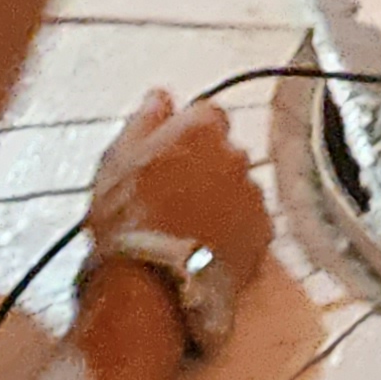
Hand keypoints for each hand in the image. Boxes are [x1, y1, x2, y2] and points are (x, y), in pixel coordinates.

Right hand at [82, 93, 270, 319]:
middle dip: (206, 167)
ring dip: (221, 200)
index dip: (188, 134)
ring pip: (239, 188)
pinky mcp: (264, 233)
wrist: (153, 282)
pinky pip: (251, 223)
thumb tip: (160, 97)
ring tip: (187, 229)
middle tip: (173, 196)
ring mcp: (253, 194)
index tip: (172, 152)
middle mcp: (235, 154)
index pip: (206, 114)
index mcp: (200, 129)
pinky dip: (235, 230)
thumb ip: (144, 121)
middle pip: (225, 152)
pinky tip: (207, 246)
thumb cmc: (127, 221)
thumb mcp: (116, 161)